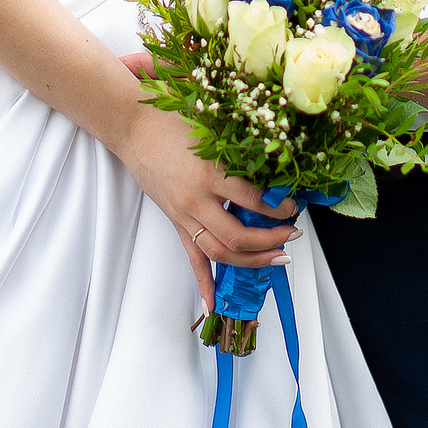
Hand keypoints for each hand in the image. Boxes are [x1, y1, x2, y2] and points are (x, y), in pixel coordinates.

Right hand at [114, 105, 298, 308]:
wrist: (134, 127)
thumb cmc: (174, 122)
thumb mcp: (212, 132)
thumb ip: (239, 152)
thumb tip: (275, 164)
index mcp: (210, 173)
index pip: (253, 201)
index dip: (279, 209)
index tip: (293, 207)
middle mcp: (197, 200)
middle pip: (239, 236)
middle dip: (271, 241)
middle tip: (292, 235)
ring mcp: (184, 215)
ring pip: (220, 253)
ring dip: (251, 261)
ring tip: (276, 259)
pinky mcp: (175, 223)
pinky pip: (192, 259)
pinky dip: (203, 283)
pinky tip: (213, 305)